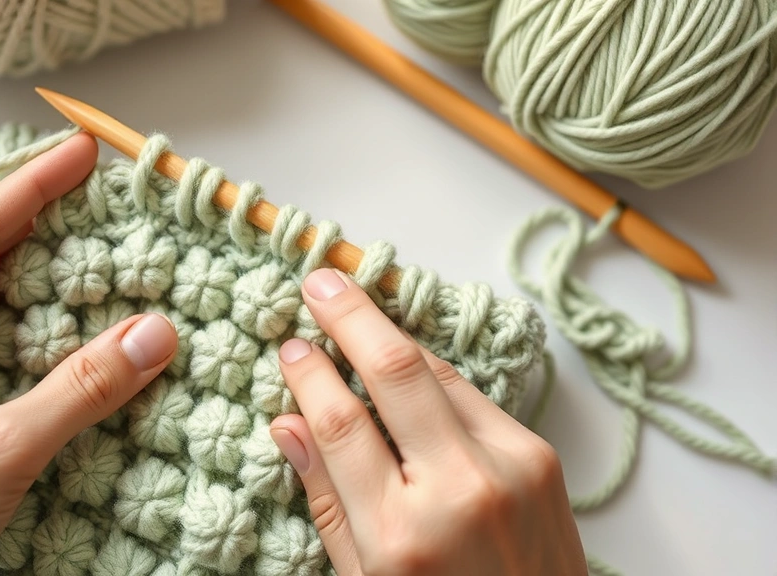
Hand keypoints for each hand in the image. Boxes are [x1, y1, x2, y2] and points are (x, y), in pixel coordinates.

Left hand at [0, 134, 178, 575]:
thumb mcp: (0, 452)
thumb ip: (81, 390)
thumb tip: (154, 333)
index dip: (31, 185)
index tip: (82, 152)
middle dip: (28, 210)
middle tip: (87, 186)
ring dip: (19, 256)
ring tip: (73, 234)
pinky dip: (9, 305)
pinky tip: (42, 311)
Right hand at [269, 269, 585, 574]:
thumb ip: (328, 499)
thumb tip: (288, 423)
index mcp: (399, 535)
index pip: (340, 425)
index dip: (310, 376)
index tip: (291, 347)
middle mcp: (457, 491)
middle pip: (395, 372)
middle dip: (353, 316)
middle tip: (321, 281)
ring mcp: (508, 468)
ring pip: (437, 372)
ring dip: (393, 334)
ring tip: (356, 306)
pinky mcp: (539, 456)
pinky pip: (471, 394)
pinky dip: (432, 371)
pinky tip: (404, 359)